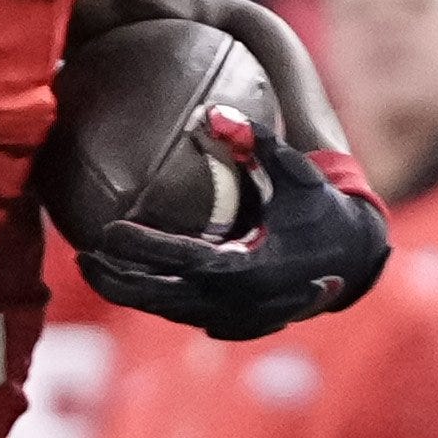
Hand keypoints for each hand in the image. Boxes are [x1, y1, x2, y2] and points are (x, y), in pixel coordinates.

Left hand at [77, 119, 392, 342]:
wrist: (355, 259)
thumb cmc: (322, 209)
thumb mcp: (296, 173)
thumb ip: (256, 142)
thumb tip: (212, 111)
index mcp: (250, 267)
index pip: (183, 259)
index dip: (143, 248)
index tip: (107, 231)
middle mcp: (238, 301)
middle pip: (162, 296)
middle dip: (118, 280)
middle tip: (82, 256)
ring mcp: (235, 319)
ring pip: (168, 311)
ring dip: (130, 292)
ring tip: (94, 267)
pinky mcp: (235, 326)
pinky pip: (184, 316)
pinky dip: (155, 301)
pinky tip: (128, 283)